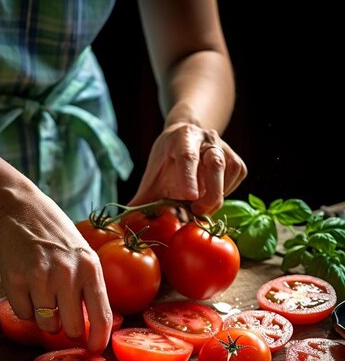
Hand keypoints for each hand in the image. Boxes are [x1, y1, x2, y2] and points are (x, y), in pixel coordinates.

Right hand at [0, 190, 111, 353]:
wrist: (22, 212)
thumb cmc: (58, 239)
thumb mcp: (85, 257)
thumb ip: (91, 289)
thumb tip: (96, 329)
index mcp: (90, 269)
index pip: (101, 317)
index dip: (98, 341)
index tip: (94, 350)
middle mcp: (67, 274)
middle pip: (71, 329)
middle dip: (68, 331)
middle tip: (64, 321)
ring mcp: (40, 277)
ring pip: (46, 325)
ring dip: (45, 320)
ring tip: (44, 297)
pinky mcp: (15, 279)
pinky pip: (24, 315)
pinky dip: (26, 309)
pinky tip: (28, 288)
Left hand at [128, 123, 246, 215]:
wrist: (187, 138)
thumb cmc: (167, 162)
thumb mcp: (152, 177)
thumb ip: (142, 200)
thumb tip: (124, 223)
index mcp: (182, 138)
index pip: (187, 156)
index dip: (189, 177)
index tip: (189, 198)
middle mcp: (206, 138)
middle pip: (214, 164)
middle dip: (209, 193)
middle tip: (197, 212)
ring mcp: (224, 147)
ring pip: (229, 171)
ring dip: (218, 195)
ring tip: (201, 208)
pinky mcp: (236, 160)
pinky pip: (237, 176)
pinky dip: (226, 191)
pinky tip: (212, 195)